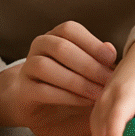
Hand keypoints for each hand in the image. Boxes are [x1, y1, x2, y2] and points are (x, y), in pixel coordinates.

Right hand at [0, 21, 117, 135]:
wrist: (35, 106)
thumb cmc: (67, 86)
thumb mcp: (85, 73)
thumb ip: (97, 62)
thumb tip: (111, 49)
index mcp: (55, 36)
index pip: (70, 29)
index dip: (91, 42)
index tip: (111, 58)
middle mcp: (39, 47)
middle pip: (60, 47)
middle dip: (88, 64)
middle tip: (108, 80)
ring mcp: (28, 68)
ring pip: (46, 66)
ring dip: (76, 81)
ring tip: (97, 94)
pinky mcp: (23, 91)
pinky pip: (42, 89)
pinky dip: (66, 96)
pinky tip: (83, 102)